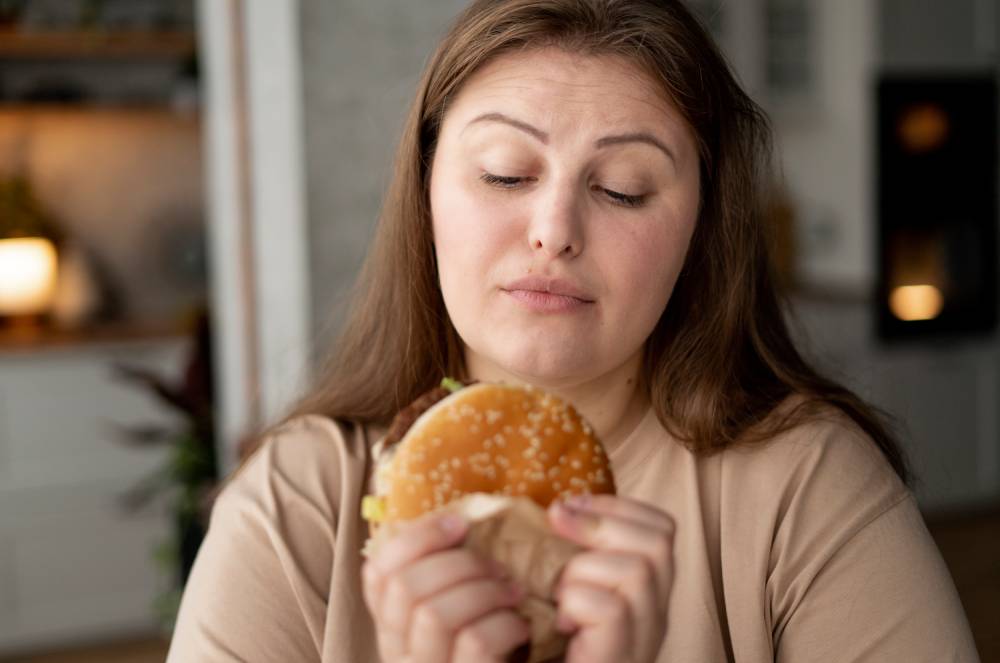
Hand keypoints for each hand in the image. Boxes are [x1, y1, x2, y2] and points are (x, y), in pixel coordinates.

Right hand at [361, 512, 531, 661]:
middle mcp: (398, 652)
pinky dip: (505, 624)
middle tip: (497, 567)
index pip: (377, 572)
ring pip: (434, 614)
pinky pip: (475, 642)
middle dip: (459, 563)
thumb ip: (444, 579)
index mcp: (392, 626)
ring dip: (484, 591)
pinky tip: (520, 627)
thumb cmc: (490, 647)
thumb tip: (460, 523)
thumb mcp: (456, 611)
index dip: (417, 537)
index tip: (460, 523)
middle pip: (405, 587)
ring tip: (513, 594)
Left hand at [547, 495, 674, 662]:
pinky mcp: (622, 657)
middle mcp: (656, 614)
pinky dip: (576, 603)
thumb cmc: (548, 649)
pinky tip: (559, 623)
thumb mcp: (564, 591)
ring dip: (582, 568)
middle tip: (556, 527)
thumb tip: (556, 509)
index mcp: (646, 591)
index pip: (660, 528)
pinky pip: (612, 609)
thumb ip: (570, 555)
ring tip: (557, 594)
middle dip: (602, 522)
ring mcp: (645, 639)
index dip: (617, 506)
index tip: (570, 507)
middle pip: (659, 543)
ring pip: (637, 571)